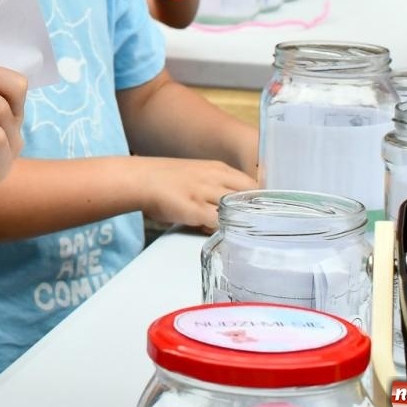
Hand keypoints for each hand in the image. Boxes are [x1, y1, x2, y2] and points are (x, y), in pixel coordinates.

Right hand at [135, 156, 256, 230]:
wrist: (139, 179)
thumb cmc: (164, 179)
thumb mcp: (196, 174)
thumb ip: (215, 187)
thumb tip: (230, 209)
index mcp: (218, 168)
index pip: (253, 183)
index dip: (262, 199)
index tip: (268, 212)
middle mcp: (215, 178)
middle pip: (251, 194)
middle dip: (260, 210)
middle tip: (265, 226)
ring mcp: (205, 193)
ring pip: (238, 208)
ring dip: (245, 222)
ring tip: (250, 236)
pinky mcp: (194, 209)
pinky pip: (219, 223)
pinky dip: (226, 231)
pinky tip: (225, 238)